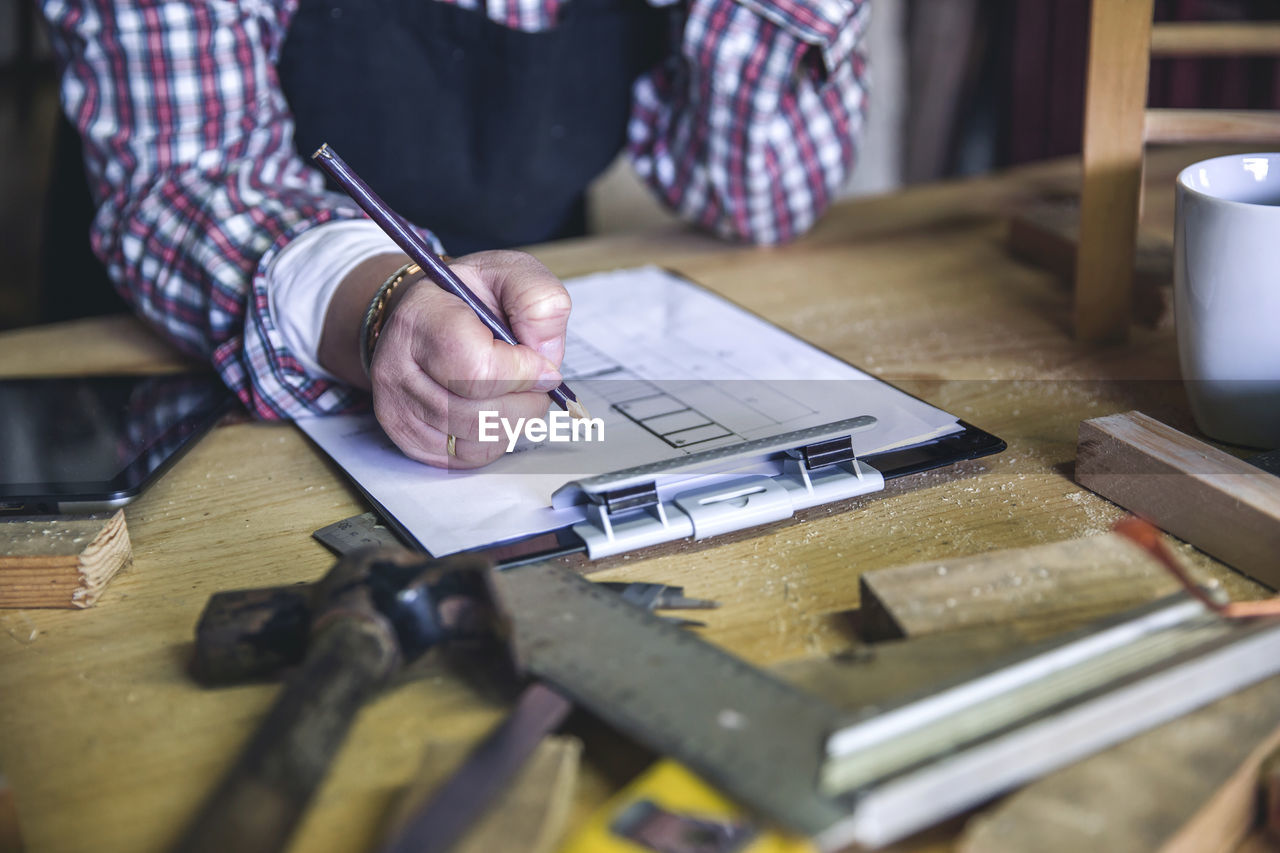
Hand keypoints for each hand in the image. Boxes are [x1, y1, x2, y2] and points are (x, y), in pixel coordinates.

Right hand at [367, 250, 570, 467]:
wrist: (426, 316)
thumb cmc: (467, 298)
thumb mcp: (508, 274)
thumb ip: (537, 299)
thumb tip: (546, 355)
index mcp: (420, 319)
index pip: (476, 368)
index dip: (523, 372)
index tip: (542, 363)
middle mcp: (397, 369)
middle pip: (479, 413)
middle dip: (526, 401)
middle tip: (536, 381)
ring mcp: (398, 410)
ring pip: (478, 440)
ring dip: (515, 421)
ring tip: (518, 392)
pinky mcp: (409, 440)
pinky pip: (468, 458)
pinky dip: (496, 439)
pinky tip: (497, 410)